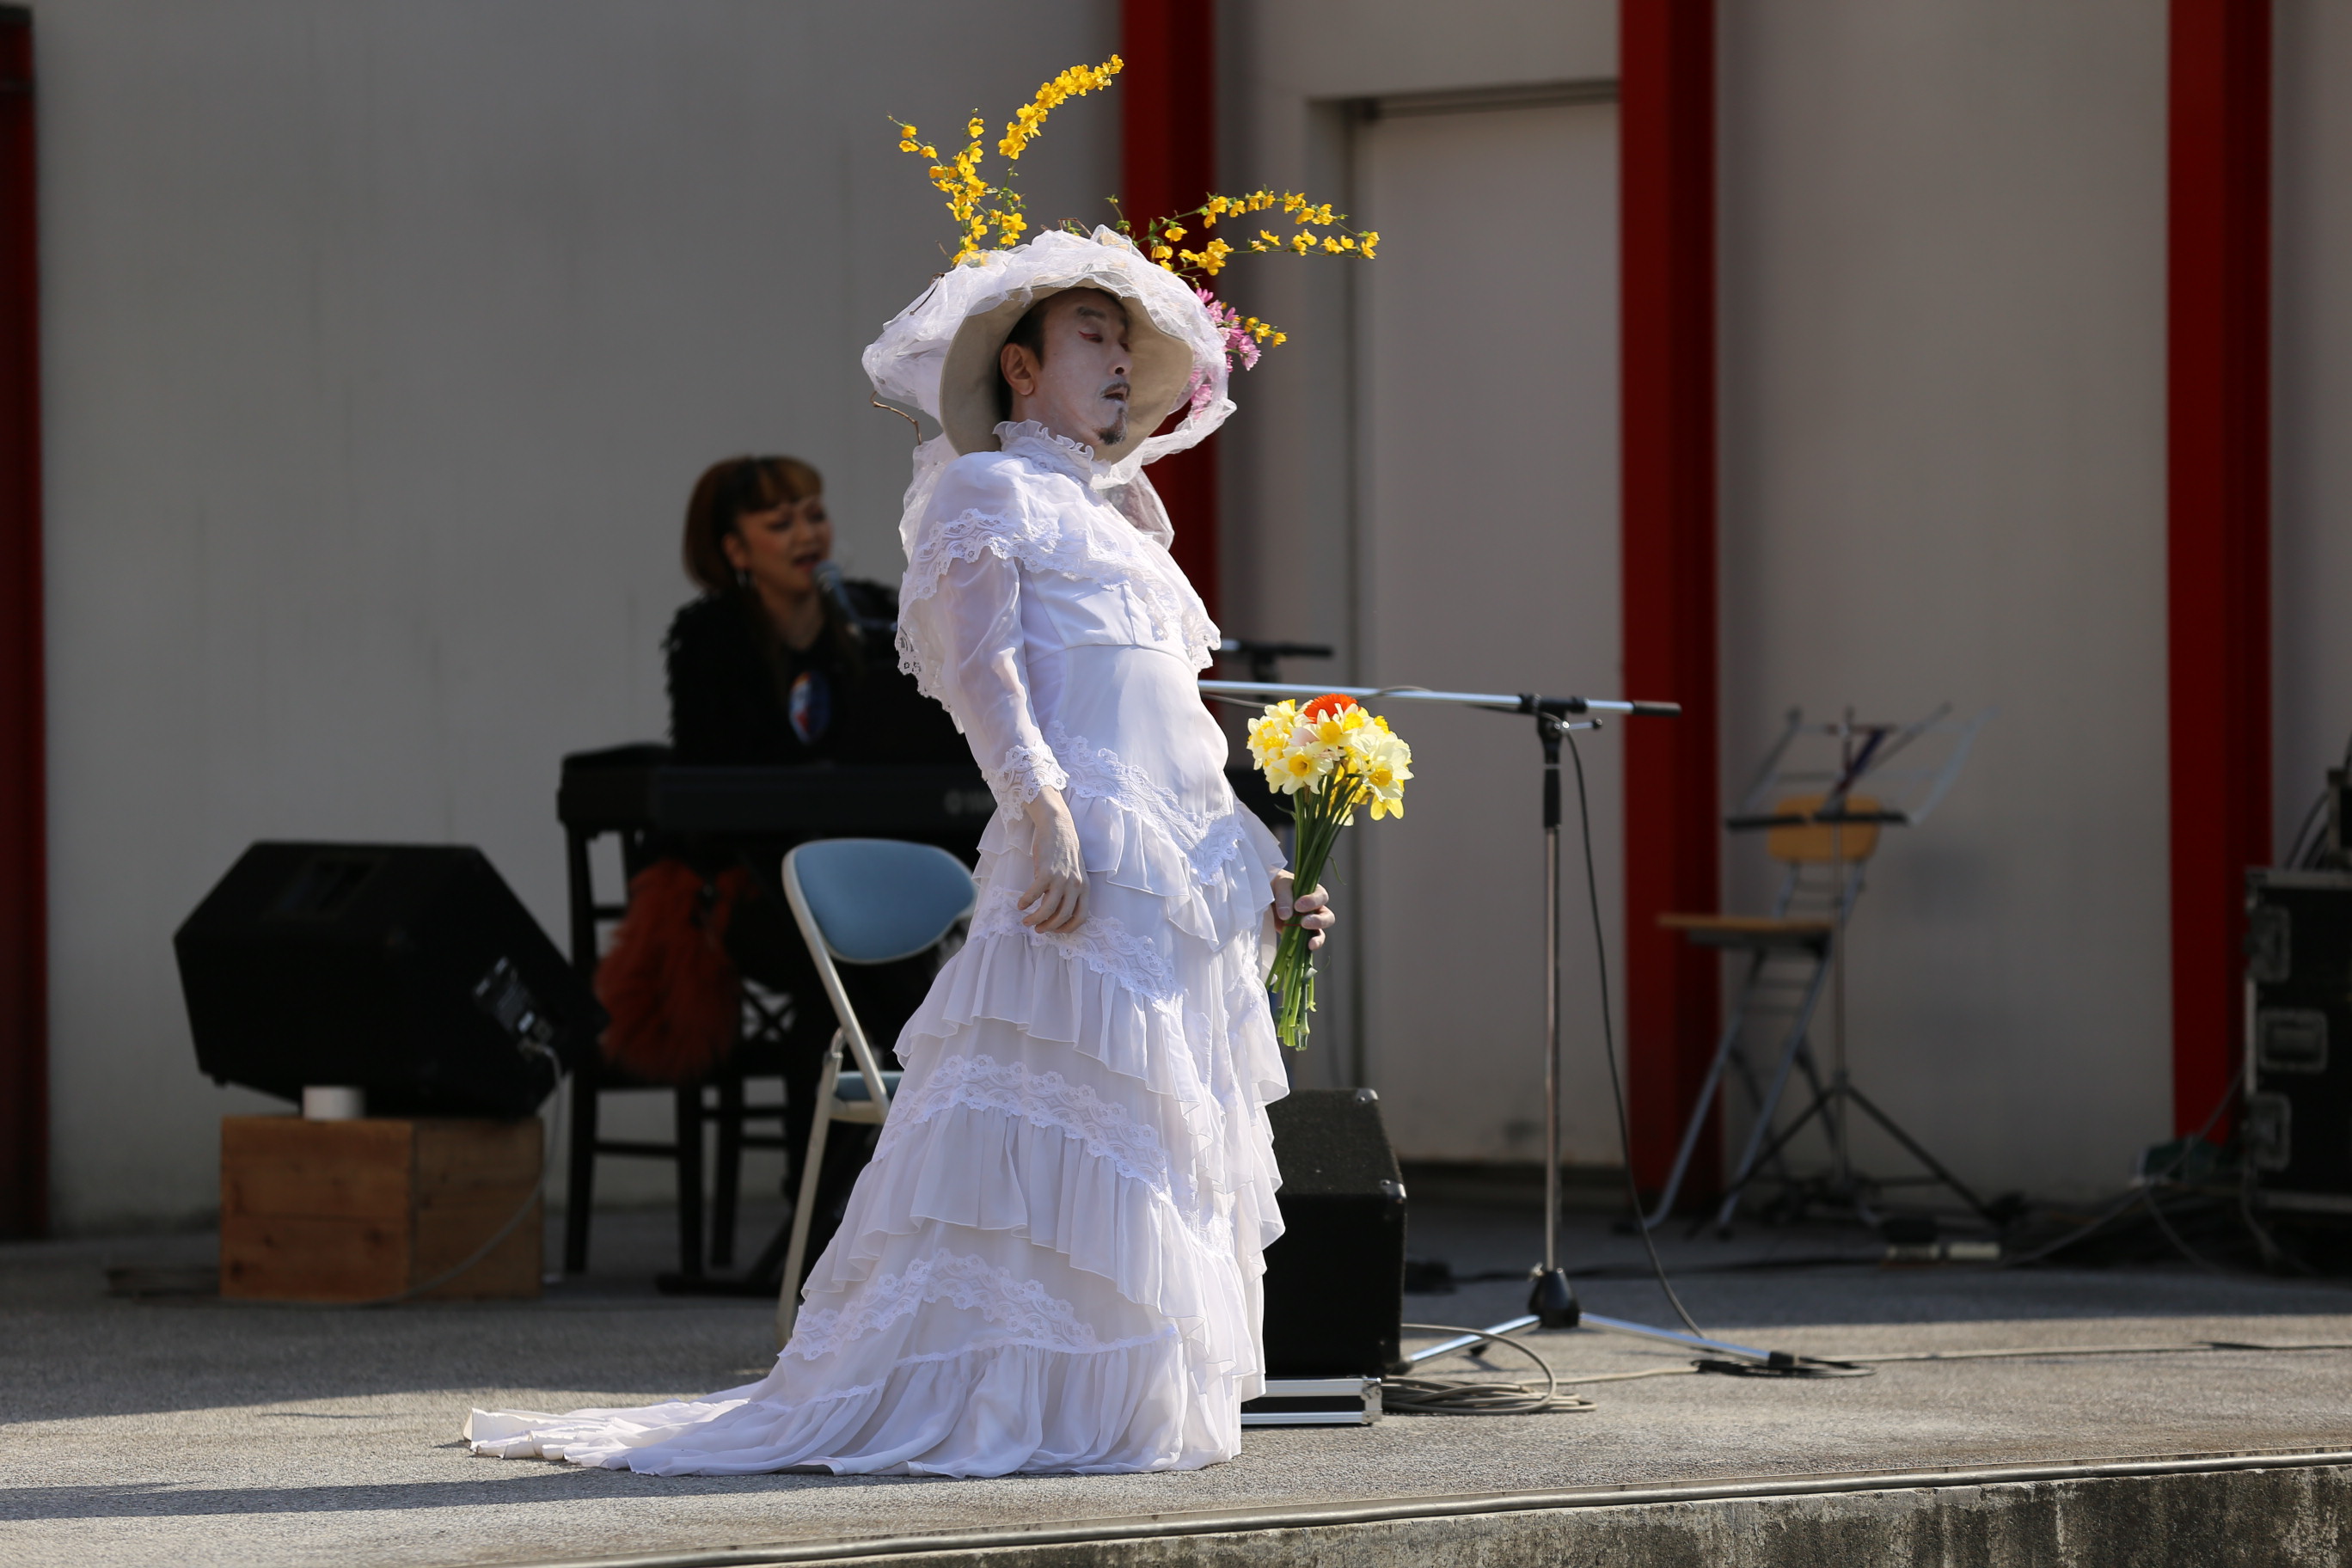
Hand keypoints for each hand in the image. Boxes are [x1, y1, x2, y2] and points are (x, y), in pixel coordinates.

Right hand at [1020, 789, 1086, 933]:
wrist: (1058, 827)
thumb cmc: (1065, 851)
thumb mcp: (1076, 872)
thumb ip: (1071, 890)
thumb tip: (1058, 910)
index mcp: (1085, 887)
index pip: (1081, 917)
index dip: (1067, 928)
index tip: (1055, 931)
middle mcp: (1075, 885)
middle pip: (1063, 916)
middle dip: (1049, 927)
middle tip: (1037, 929)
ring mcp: (1062, 878)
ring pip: (1048, 909)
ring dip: (1035, 919)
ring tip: (1026, 921)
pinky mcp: (1047, 871)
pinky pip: (1035, 894)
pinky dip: (1026, 902)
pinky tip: (1020, 905)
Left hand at [1272, 871, 1334, 951]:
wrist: (1264, 896)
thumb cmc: (1275, 885)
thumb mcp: (1279, 884)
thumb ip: (1284, 896)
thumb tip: (1286, 915)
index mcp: (1313, 892)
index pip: (1321, 897)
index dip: (1313, 902)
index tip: (1298, 906)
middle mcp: (1315, 909)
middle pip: (1327, 916)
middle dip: (1318, 921)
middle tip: (1304, 923)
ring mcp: (1308, 924)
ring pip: (1320, 932)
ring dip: (1317, 938)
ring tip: (1310, 943)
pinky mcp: (1300, 935)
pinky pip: (1309, 942)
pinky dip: (1309, 946)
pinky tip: (1307, 948)